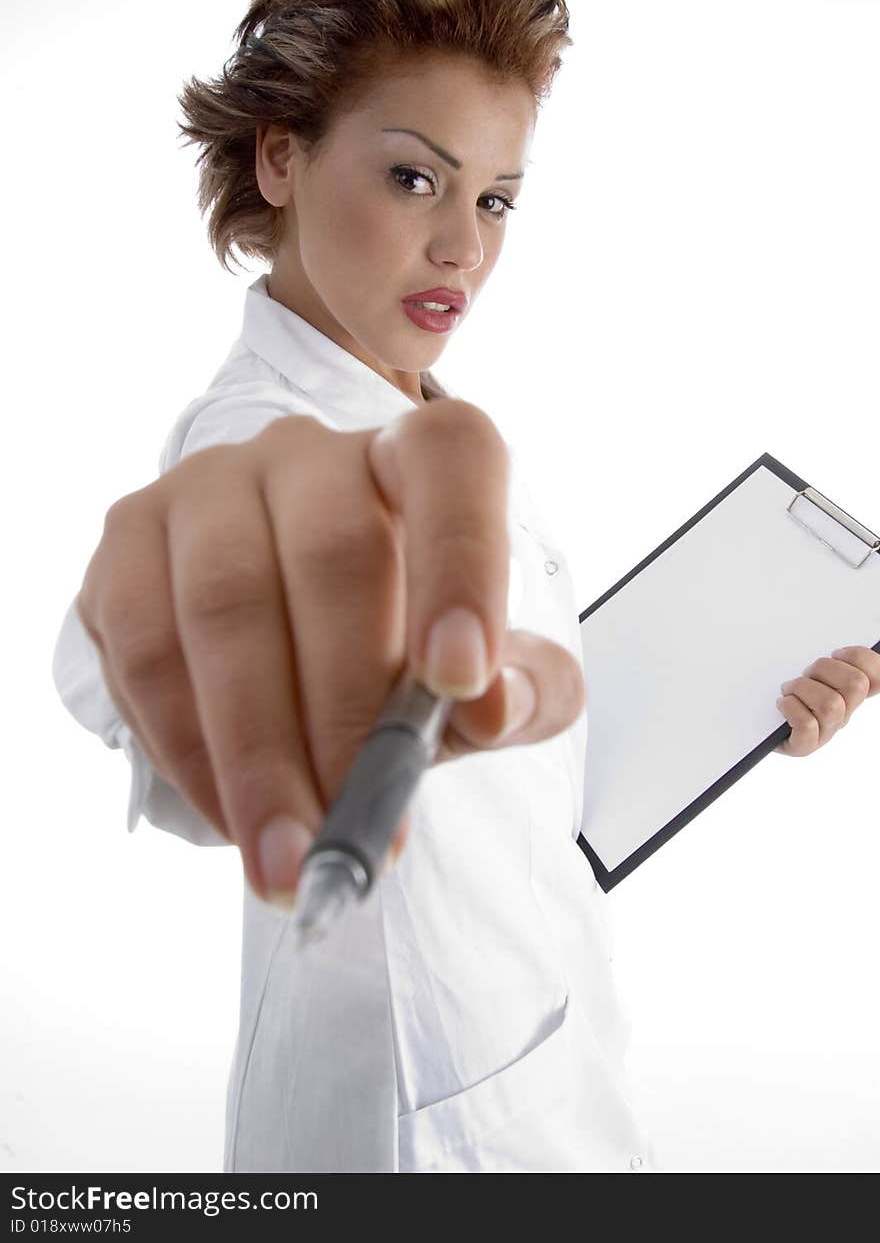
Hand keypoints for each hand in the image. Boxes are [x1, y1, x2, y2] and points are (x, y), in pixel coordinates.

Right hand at [75, 400, 585, 907]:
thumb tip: (491, 707)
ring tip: (290, 857)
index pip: (452, 459)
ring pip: (222, 605)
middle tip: (358, 828)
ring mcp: (206, 485)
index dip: (460, 560)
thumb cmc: (404, 643)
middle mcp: (308, 452)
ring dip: (254, 754)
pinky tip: (227, 814)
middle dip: (344, 710)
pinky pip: (142, 643)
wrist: (286, 630)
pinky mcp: (128, 538)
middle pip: (330, 554)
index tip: (462, 681)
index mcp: (415, 457)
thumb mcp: (488, 674)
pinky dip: (184, 745)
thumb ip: (524, 690)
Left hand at [774, 645, 879, 755]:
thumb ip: (825, 659)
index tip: (837, 653)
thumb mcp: (809, 671)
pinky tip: (783, 703)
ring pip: (831, 704)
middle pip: (856, 684)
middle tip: (807, 672)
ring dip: (803, 688)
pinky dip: (791, 708)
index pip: (876, 675)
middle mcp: (843, 713)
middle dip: (825, 669)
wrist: (759, 725)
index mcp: (849, 693)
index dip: (861, 658)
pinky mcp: (805, 745)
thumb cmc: (787, 694)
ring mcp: (826, 731)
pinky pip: (807, 725)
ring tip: (789, 689)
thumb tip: (837, 647)